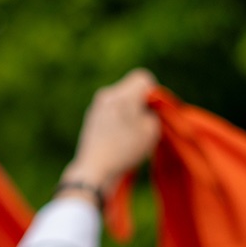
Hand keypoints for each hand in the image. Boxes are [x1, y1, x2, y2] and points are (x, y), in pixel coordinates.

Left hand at [63, 69, 159, 190]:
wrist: (94, 169)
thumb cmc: (125, 149)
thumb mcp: (152, 130)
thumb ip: (154, 112)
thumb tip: (148, 107)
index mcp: (122, 94)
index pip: (143, 78)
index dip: (152, 93)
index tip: (151, 111)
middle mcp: (107, 94)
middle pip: (130, 88)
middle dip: (140, 102)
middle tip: (142, 124)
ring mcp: (96, 106)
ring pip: (120, 100)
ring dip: (128, 112)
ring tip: (130, 134)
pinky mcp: (91, 118)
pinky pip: (110, 110)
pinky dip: (117, 119)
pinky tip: (118, 138)